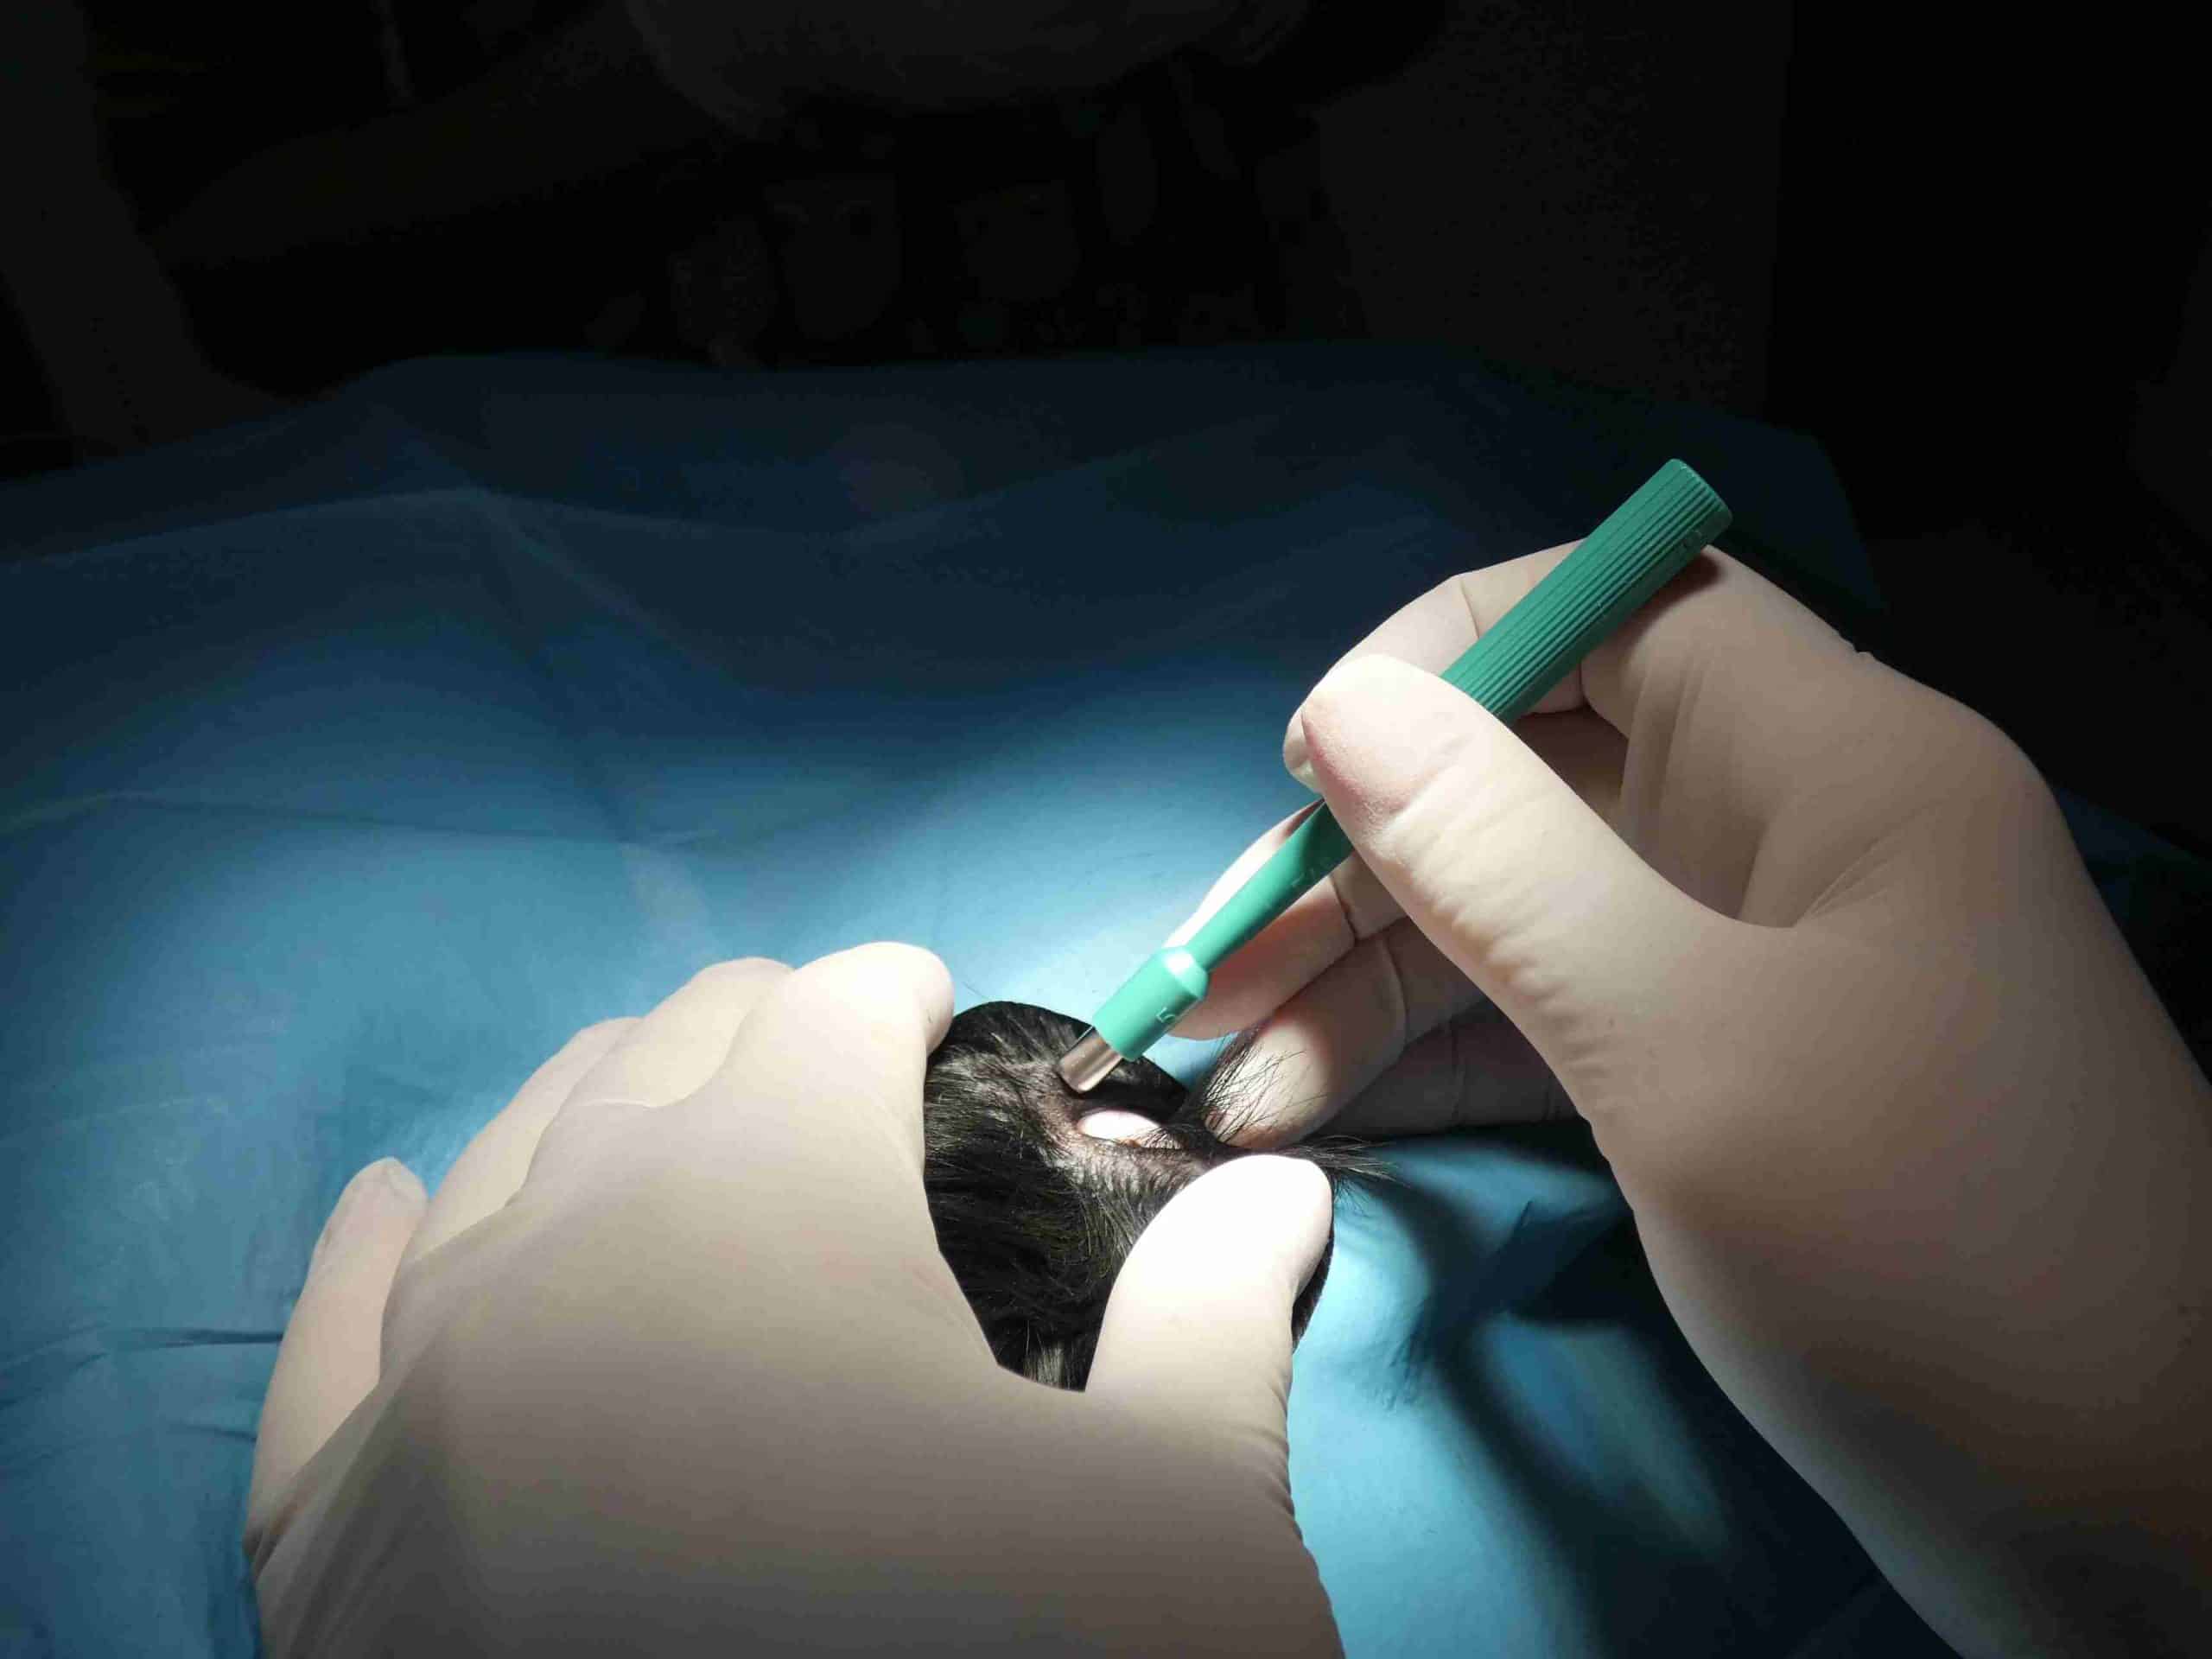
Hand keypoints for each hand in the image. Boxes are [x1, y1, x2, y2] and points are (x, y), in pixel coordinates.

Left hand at [246, 944, 1340, 1655]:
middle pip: (666, 1055)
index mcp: (767, 1195)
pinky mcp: (331, 1544)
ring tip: (670, 1119)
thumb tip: (1274, 1189)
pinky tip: (389, 1205)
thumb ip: (1221, 1321)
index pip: (831, 1009)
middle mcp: (564, 1245)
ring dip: (599, 1113)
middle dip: (767, 1038)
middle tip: (848, 1087)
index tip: (946, 1024)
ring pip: (497, 1161)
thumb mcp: (1182, 1527)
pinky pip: (324, 1349)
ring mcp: (423, 1395)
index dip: (904, 999)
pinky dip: (363, 1261)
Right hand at [1173, 544, 2211, 1656]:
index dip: (1446, 656)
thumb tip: (1341, 706)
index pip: (1616, 607)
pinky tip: (1319, 1112)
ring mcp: (1759, 968)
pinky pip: (1556, 1020)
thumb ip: (1503, 865)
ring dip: (1371, 979)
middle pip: (1538, 773)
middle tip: (1213, 980)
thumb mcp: (1687, 1046)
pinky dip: (1440, 1058)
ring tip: (1230, 1083)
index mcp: (1830, 760)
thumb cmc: (1932, 1253)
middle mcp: (1790, 834)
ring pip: (1526, 909)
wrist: (2147, 1520)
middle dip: (1364, 860)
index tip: (1308, 772)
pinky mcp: (1730, 1083)